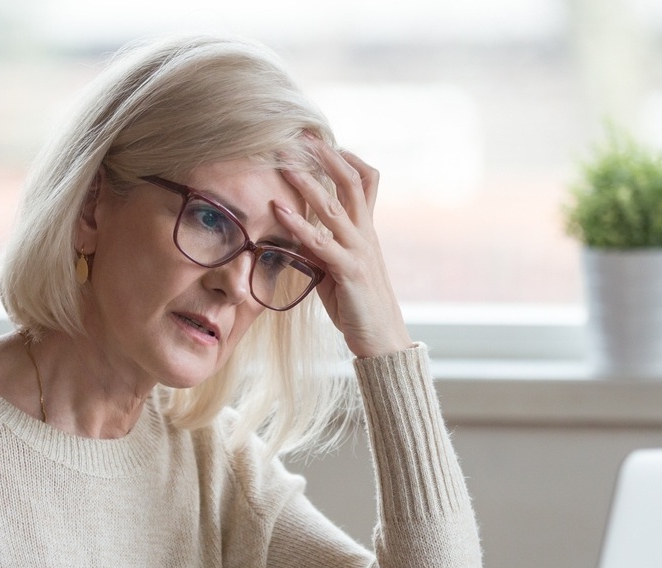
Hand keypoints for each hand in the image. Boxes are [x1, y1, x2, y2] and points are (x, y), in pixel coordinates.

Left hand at [275, 140, 411, 358]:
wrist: (382, 339)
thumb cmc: (357, 306)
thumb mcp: (336, 270)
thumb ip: (321, 248)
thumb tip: (296, 233)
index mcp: (366, 232)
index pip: (365, 182)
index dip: (348, 159)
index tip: (326, 141)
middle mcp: (366, 235)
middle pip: (351, 183)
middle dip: (326, 157)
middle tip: (302, 135)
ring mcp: (360, 251)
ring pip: (334, 207)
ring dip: (307, 183)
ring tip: (284, 164)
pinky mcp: (349, 271)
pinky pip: (322, 242)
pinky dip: (298, 224)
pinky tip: (279, 211)